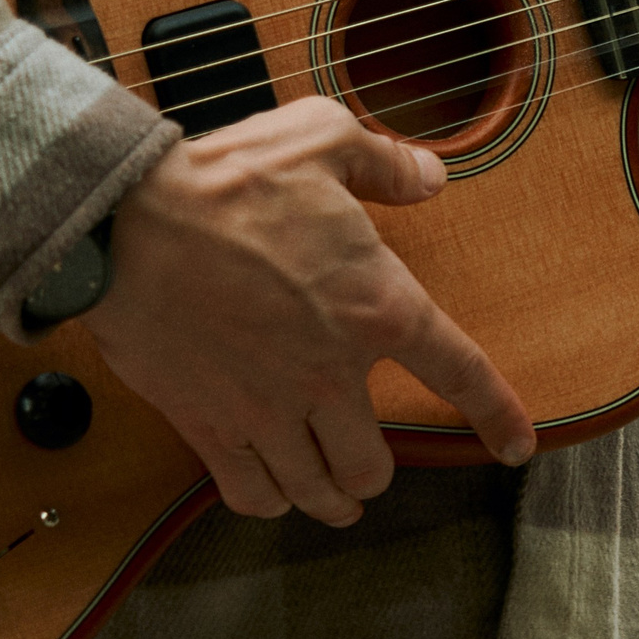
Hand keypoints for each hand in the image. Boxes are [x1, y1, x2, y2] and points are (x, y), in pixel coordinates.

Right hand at [85, 97, 534, 525]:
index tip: (515, 447)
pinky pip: (249, 493)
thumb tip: (428, 177)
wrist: (123, 221)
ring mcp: (267, 407)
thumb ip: (386, 162)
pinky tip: (270, 491)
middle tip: (367, 460)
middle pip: (374, 463)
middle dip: (376, 470)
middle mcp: (330, 372)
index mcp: (377, 306)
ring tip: (332, 496)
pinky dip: (266, 500)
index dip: (498, 415)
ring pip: (317, 491)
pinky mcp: (207, 424)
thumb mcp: (323, 138)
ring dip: (330, 498)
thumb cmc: (225, 179)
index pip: (461, 373)